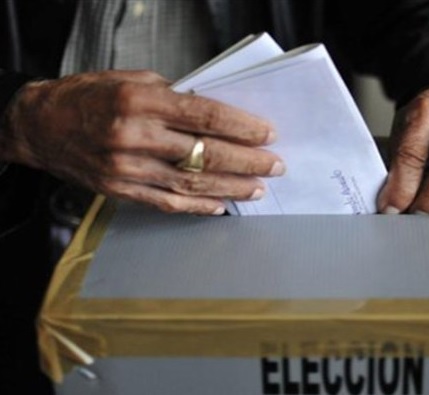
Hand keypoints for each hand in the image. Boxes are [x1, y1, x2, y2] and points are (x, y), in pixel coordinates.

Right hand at [0, 70, 284, 214]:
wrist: (39, 125)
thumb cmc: (87, 97)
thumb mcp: (132, 80)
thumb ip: (175, 97)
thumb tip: (217, 115)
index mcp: (141, 101)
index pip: (206, 116)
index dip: (243, 127)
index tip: (268, 134)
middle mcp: (135, 136)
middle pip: (205, 154)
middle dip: (247, 162)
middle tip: (274, 166)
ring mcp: (127, 168)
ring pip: (192, 183)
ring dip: (231, 188)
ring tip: (257, 189)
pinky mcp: (120, 190)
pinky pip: (167, 203)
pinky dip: (198, 206)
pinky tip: (222, 206)